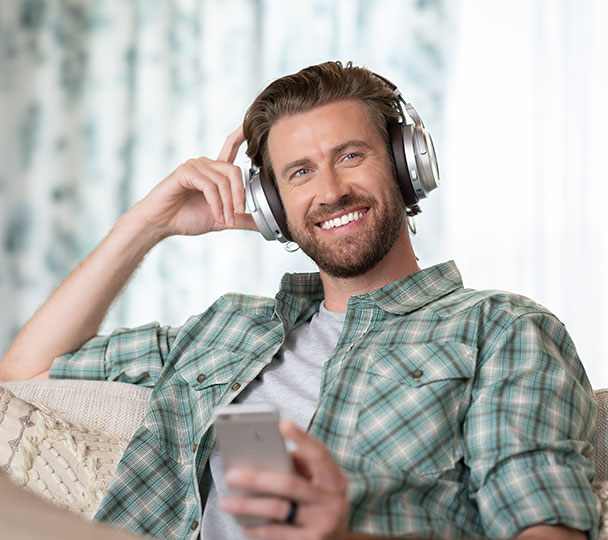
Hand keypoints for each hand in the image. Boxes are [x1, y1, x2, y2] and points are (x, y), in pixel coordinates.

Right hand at [131, 125, 256, 238]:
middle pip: (234, 171)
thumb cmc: (187, 218)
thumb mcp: (222, 219)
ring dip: (227, 205)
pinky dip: (216, 204)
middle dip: (239, 195)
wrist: (161, 224)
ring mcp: (194, 165)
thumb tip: (263, 224)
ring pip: (222, 182)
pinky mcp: (185, 172)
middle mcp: (205, 164)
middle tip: (238, 214)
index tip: (253, 126)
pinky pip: (209, 186)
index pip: (230, 147)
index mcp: (214, 171)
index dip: (241, 134)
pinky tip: (216, 215)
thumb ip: (242, 219)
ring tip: (225, 220)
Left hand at [220, 421, 349, 539]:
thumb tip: (264, 456)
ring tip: (226, 502)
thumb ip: (299, 468)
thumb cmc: (320, 503)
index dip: (302, 438)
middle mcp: (334, 500)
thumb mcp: (318, 483)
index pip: (319, 454)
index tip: (282, 424)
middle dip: (257, 478)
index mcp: (335, 479)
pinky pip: (278, 533)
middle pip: (290, 483)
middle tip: (232, 475)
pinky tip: (244, 524)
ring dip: (248, 506)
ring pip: (279, 509)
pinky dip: (258, 528)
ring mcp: (324, 523)